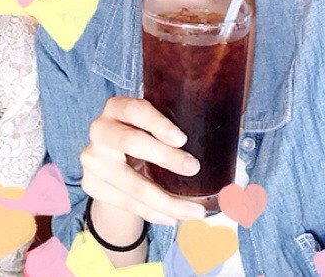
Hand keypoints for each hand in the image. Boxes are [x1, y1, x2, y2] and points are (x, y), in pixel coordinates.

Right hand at [81, 96, 205, 225]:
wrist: (112, 161)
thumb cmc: (144, 136)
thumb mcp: (155, 126)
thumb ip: (180, 126)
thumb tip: (233, 134)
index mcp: (117, 107)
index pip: (135, 109)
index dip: (157, 123)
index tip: (182, 138)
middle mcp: (100, 129)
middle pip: (130, 142)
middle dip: (165, 157)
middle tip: (193, 168)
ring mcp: (92, 158)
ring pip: (130, 184)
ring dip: (166, 200)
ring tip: (195, 212)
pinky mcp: (91, 184)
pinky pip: (127, 203)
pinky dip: (152, 213)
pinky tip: (172, 218)